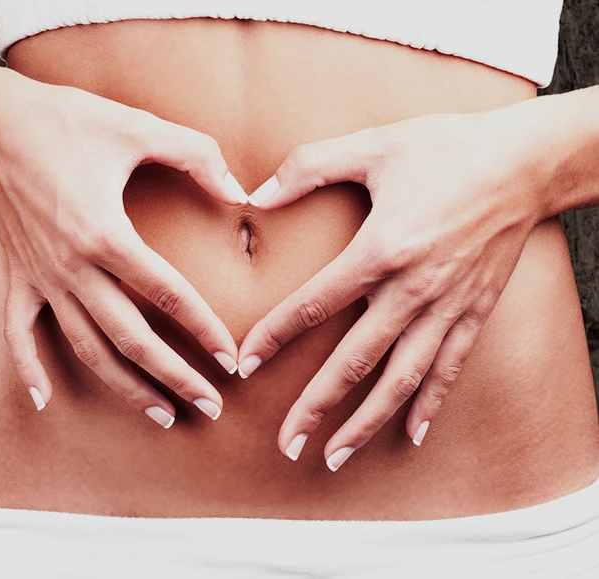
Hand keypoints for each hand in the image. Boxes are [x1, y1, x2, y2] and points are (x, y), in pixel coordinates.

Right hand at [0, 68, 246, 425]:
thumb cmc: (66, 120)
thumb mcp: (137, 127)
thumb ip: (197, 155)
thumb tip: (240, 191)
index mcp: (107, 234)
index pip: (168, 295)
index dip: (204, 330)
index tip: (231, 360)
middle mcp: (74, 267)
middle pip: (132, 338)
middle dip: (175, 377)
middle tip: (210, 406)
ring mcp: (43, 278)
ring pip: (87, 347)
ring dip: (125, 387)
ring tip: (161, 415)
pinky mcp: (18, 277)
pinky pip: (18, 334)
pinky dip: (29, 368)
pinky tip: (44, 400)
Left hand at [240, 110, 541, 468]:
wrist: (526, 162)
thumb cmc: (448, 148)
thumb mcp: (374, 145)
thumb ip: (309, 166)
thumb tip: (257, 194)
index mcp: (381, 249)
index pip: (313, 305)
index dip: (274, 336)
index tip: (245, 365)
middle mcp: (413, 289)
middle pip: (354, 360)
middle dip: (315, 406)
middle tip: (286, 444)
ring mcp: (448, 306)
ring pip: (401, 379)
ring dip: (366, 421)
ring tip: (337, 456)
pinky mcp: (475, 312)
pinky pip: (449, 368)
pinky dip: (430, 404)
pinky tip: (413, 434)